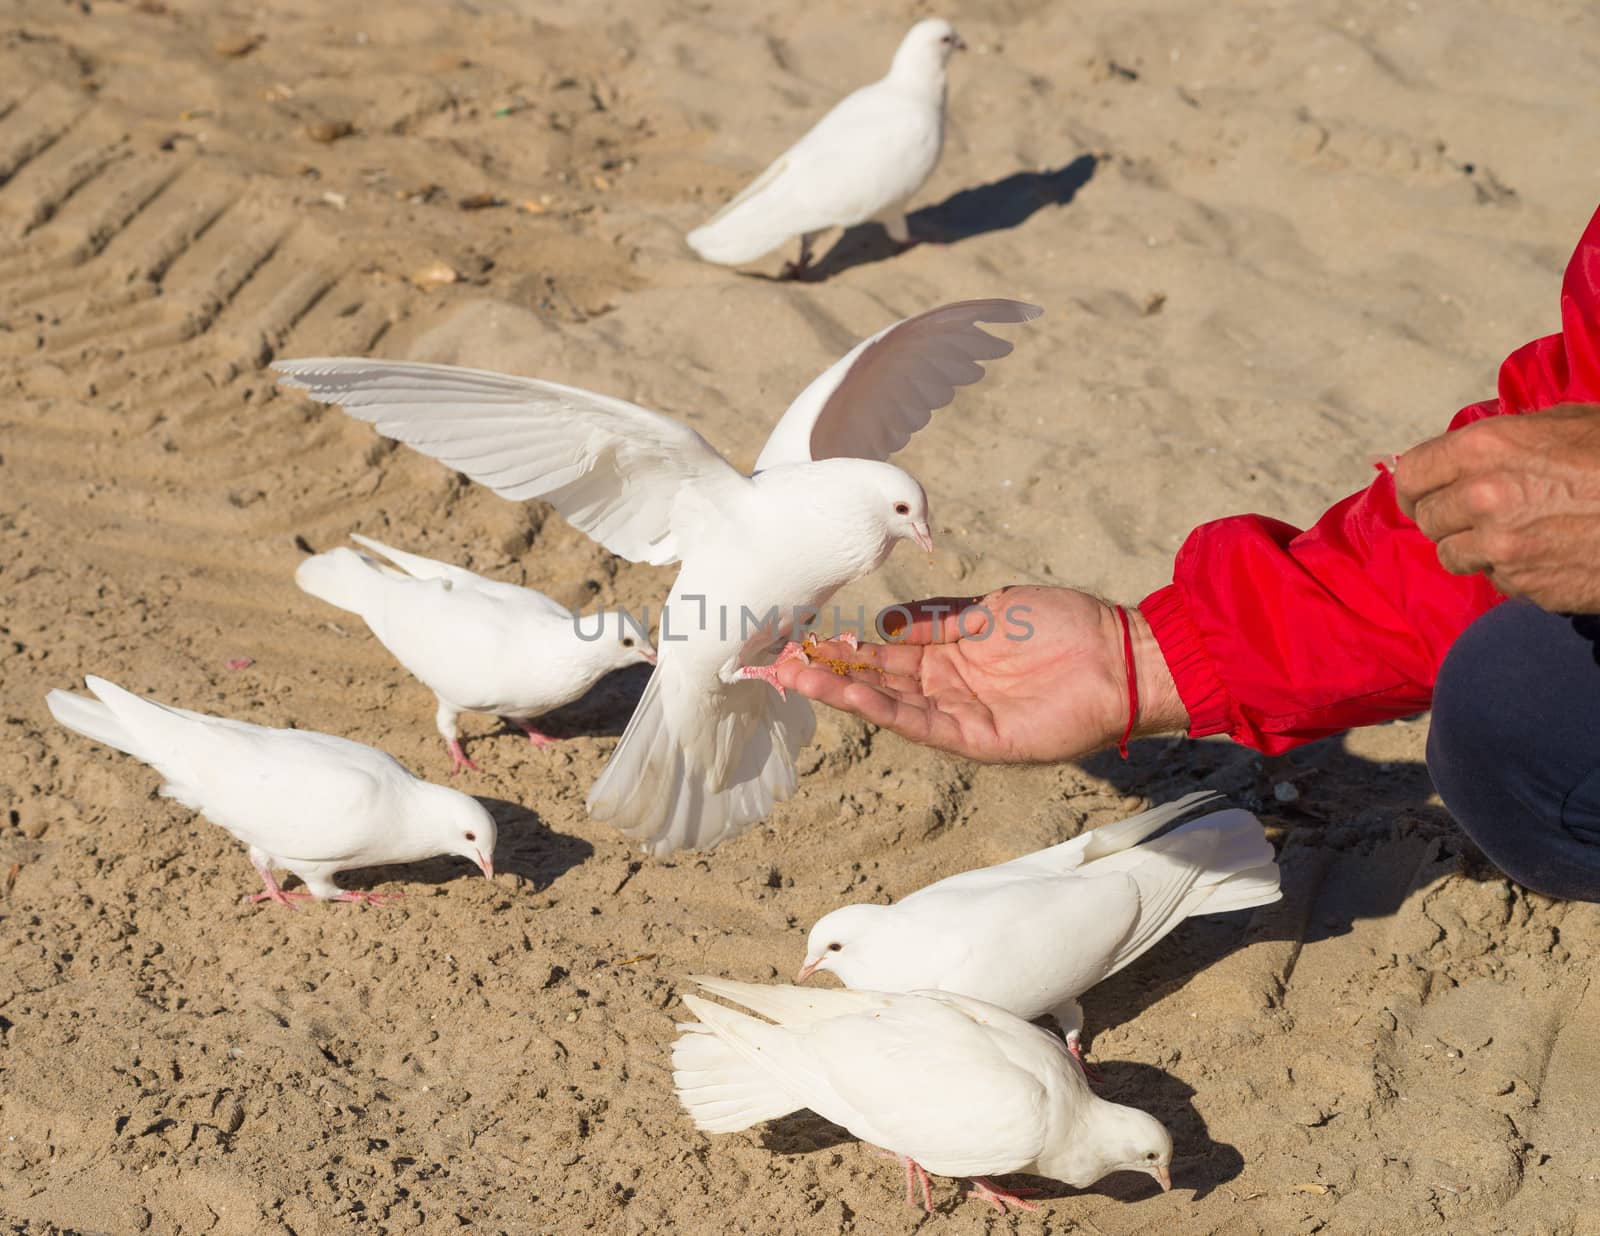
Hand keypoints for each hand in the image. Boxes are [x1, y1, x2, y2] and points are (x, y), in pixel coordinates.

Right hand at [773, 585, 1187, 763]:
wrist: (1123, 653)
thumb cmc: (1067, 625)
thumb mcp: (991, 610)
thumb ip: (939, 619)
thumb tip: (887, 623)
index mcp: (949, 659)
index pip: (882, 656)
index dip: (841, 650)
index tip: (799, 640)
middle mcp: (947, 691)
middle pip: (873, 683)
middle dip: (824, 673)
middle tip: (772, 663)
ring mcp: (961, 716)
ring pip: (887, 706)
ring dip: (839, 692)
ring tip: (792, 676)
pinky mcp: (980, 740)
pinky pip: (922, 724)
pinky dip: (883, 708)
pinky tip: (848, 692)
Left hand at [1394, 404, 1599, 612]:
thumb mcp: (1567, 423)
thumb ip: (1508, 438)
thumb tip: (1469, 454)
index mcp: (1486, 448)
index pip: (1411, 474)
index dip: (1415, 486)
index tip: (1422, 493)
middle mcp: (1482, 498)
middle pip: (1428, 519)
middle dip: (1447, 517)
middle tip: (1476, 512)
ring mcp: (1503, 548)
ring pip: (1454, 557)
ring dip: (1474, 548)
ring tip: (1515, 532)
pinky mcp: (1526, 586)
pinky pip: (1498, 581)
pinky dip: (1513, 571)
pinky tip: (1549, 552)